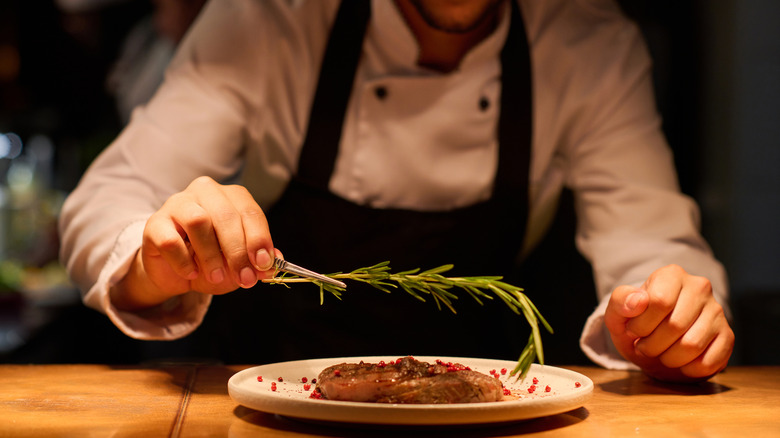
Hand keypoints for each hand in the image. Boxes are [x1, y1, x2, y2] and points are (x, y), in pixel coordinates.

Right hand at [111, 176, 278, 309]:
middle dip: (238, 252)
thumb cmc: (211, 260)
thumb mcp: (240, 262)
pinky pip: (171, 240)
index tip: (263, 265)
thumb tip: (273, 264)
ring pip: (198, 222)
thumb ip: (258, 260)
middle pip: (226, 216)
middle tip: (244, 278)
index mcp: (231, 196)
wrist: (175, 272)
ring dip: (211, 255)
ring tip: (217, 277)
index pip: (250, 212)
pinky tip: (191, 273)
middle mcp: (205, 192)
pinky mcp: (155, 223)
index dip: (259, 239)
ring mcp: (178, 204)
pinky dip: (184, 261)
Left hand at [604, 264, 733, 381]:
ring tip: (661, 353)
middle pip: (675, 326)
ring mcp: (717, 311)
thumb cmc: (637, 324)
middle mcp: (699, 287)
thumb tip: (638, 300)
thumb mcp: (618, 314)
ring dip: (669, 358)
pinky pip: (710, 361)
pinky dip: (689, 369)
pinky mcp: (727, 335)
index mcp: (671, 275)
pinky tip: (680, 362)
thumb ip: (620, 302)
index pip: (659, 301)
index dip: (642, 325)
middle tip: (645, 346)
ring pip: (692, 345)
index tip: (634, 331)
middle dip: (652, 345)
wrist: (655, 342)